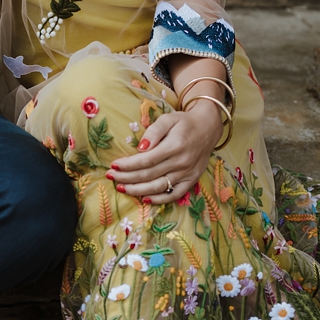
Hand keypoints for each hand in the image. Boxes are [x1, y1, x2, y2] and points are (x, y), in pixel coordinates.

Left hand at [106, 101, 223, 204]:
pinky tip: (145, 199)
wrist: (208, 128)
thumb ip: (154, 131)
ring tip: (121, 188)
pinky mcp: (192, 180)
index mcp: (174, 146)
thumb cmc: (184, 122)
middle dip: (127, 178)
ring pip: (159, 187)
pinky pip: (174, 195)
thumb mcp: (169, 119)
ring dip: (138, 190)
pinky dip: (159, 200)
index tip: (114, 165)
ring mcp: (187, 173)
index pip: (146, 160)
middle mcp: (181, 162)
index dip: (128, 165)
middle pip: (149, 175)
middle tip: (111, 177)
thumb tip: (140, 147)